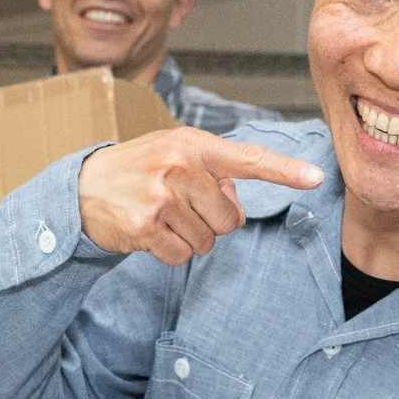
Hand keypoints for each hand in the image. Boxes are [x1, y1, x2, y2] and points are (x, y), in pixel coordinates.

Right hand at [77, 127, 322, 265]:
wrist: (82, 188)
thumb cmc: (138, 171)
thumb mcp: (174, 155)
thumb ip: (212, 172)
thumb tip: (236, 200)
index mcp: (193, 144)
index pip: (248, 159)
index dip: (284, 172)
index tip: (316, 178)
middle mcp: (179, 166)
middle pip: (230, 219)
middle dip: (210, 222)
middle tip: (179, 207)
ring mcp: (161, 196)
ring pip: (207, 241)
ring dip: (188, 237)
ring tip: (160, 216)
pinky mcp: (146, 225)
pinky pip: (182, 254)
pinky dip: (169, 251)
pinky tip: (149, 231)